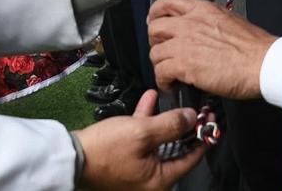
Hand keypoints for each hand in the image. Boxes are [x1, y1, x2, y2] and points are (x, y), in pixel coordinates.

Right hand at [73, 90, 204, 189]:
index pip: (190, 159)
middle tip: (194, 109)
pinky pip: (140, 140)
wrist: (71, 157)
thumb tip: (193, 118)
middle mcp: (150, 181)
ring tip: (171, 99)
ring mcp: (137, 171)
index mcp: (159, 182)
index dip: (202, 137)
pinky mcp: (123, 160)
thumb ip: (171, 125)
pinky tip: (148, 100)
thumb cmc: (107, 150)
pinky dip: (145, 122)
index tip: (210, 120)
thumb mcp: (143, 133)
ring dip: (163, 120)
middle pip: (175, 150)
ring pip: (158, 142)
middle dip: (182, 126)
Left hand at [148, 0, 274, 100]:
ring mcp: (185, 43)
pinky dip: (163, 81)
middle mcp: (190, 23)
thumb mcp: (229, 20)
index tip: (155, 21)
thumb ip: (209, 21)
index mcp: (202, 10)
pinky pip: (160, 72)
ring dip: (160, 65)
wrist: (263, 63)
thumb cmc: (253, 47)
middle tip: (162, 51)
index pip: (167, 1)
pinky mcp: (185, 64)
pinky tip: (173, 85)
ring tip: (170, 74)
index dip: (156, 12)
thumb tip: (201, 30)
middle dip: (155, 41)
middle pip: (155, 27)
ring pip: (155, 52)